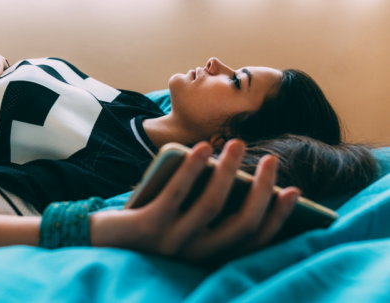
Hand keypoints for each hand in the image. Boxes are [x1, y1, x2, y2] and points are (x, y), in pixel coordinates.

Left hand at [89, 140, 299, 265]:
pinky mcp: (150, 227)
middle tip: (272, 160)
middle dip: (262, 190)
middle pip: (241, 223)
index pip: (254, 240)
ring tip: (237, 144)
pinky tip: (200, 149)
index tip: (294, 190)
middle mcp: (197, 254)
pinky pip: (176, 195)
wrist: (105, 241)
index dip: (277, 217)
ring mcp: (173, 242)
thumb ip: (210, 209)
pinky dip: (192, 169)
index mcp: (210, 255)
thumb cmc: (154, 224)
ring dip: (229, 171)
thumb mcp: (186, 222)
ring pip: (212, 205)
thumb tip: (239, 177)